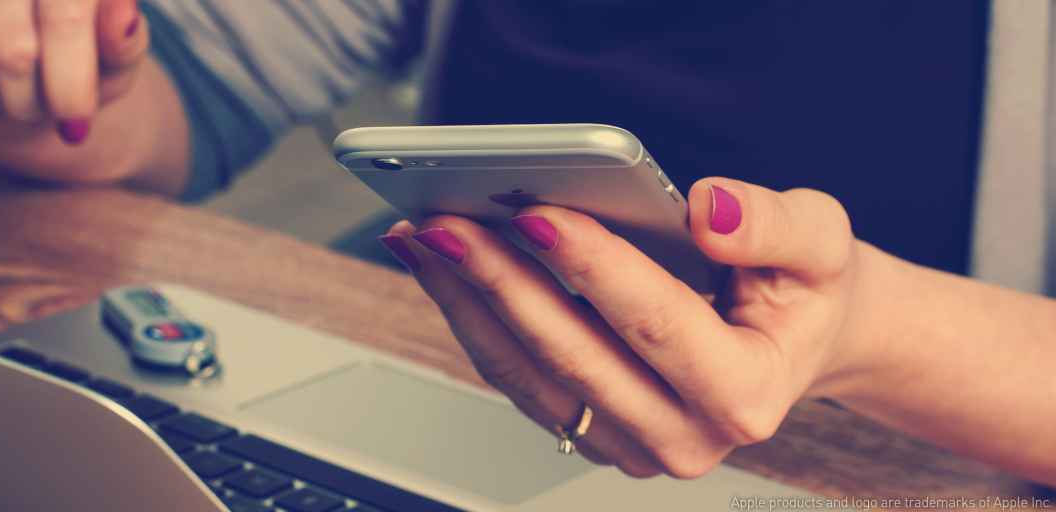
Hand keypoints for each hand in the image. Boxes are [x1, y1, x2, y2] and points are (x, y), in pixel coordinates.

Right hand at [0, 0, 147, 144]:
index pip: (64, 16)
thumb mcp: (112, 58)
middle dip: (31, 103)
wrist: (14, 70)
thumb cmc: (73, 61)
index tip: (76, 125)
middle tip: (35, 106)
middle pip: (15, 54)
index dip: (71, 81)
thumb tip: (122, 13)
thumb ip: (123, 41)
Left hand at [380, 178, 878, 477]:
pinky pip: (518, 379)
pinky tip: (445, 269)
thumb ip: (774, 225)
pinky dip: (475, 319)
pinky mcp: (593, 431)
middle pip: (572, 355)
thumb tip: (707, 210)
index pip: (655, 323)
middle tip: (445, 223)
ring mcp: (632, 443)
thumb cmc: (803, 292)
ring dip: (467, 303)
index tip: (536, 213)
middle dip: (500, 282)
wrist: (794, 339)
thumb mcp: (822, 243)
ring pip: (528, 375)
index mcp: (746, 393)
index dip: (592, 267)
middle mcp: (684, 436)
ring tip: (425, 239)